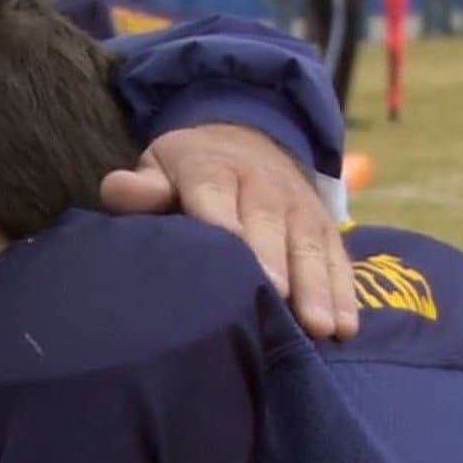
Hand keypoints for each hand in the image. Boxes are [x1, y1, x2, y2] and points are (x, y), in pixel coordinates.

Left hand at [101, 123, 358, 338]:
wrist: (246, 134)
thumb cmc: (191, 168)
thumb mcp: (160, 164)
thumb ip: (141, 185)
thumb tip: (116, 189)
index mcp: (213, 169)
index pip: (216, 195)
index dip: (227, 225)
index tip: (236, 260)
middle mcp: (262, 184)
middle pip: (269, 224)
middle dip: (277, 262)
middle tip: (280, 302)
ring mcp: (298, 205)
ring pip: (309, 244)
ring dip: (317, 286)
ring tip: (321, 327)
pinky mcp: (324, 223)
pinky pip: (336, 256)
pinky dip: (344, 291)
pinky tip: (345, 328)